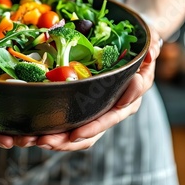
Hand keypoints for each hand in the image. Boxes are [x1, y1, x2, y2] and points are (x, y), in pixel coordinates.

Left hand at [33, 25, 161, 150]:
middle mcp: (114, 109)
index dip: (94, 126)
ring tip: (35, 140)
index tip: (75, 133)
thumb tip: (151, 54)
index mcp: (130, 98)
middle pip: (91, 132)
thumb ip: (151, 47)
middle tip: (46, 141)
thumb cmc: (139, 46)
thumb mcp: (148, 42)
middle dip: (67, 139)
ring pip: (79, 134)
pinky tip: (33, 133)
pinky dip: (53, 130)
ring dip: (56, 140)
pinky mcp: (85, 108)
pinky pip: (70, 125)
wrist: (131, 47)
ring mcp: (98, 110)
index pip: (112, 116)